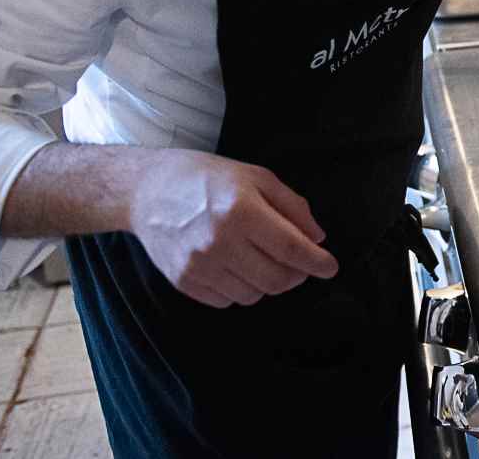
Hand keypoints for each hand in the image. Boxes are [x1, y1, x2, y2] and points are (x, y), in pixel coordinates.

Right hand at [128, 149, 338, 307]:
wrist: (148, 191)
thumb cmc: (207, 179)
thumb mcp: (256, 177)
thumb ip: (291, 206)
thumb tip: (317, 238)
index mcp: (241, 211)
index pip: (290, 248)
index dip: (316, 262)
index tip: (330, 267)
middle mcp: (219, 242)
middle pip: (275, 278)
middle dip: (297, 276)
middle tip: (300, 265)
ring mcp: (199, 266)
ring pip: (253, 294)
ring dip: (269, 283)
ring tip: (264, 260)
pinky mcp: (183, 282)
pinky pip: (227, 301)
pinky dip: (242, 290)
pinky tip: (239, 268)